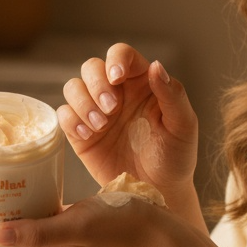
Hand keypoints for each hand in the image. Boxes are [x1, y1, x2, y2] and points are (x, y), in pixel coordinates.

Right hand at [58, 44, 197, 203]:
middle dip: (96, 84)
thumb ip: (172, 94)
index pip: (122, 55)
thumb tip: (156, 65)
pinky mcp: (81, 133)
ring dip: (83, 102)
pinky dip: (71, 120)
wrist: (158, 192)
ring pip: (73, 87)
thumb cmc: (175, 156)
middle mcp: (116, 92)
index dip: (115, 59)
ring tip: (101, 125)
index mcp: (141, 83)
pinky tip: (87, 134)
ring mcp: (96, 111)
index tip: (117, 77)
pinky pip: (64, 114)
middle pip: (91, 67)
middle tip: (111, 109)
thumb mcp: (183, 125)